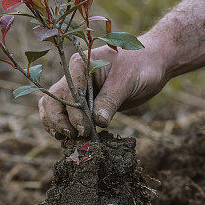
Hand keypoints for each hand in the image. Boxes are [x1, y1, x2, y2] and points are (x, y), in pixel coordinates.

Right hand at [39, 35, 167, 138]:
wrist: (151, 64)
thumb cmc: (141, 66)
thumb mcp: (127, 81)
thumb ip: (110, 100)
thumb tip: (98, 121)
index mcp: (80, 65)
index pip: (68, 92)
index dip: (73, 113)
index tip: (85, 130)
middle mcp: (73, 76)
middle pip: (52, 101)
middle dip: (59, 121)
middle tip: (76, 137)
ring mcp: (76, 90)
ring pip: (53, 108)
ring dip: (57, 126)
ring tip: (71, 140)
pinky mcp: (83, 102)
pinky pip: (65, 115)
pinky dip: (65, 127)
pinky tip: (74, 139)